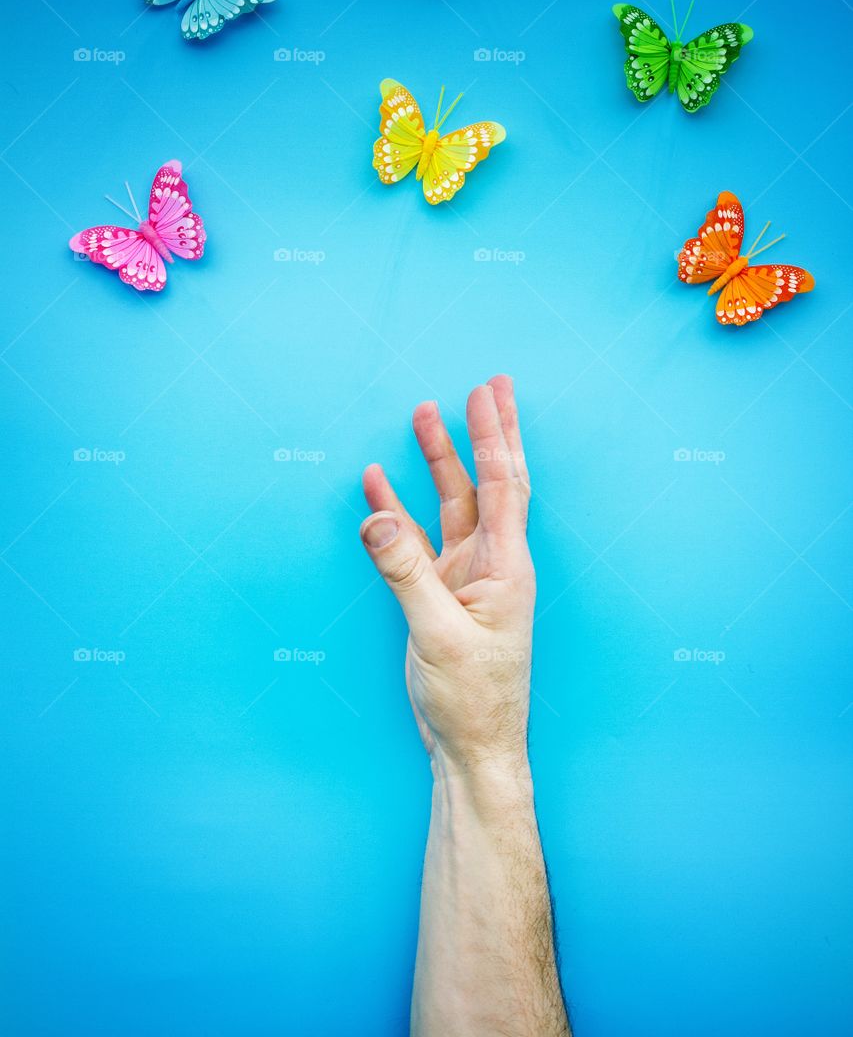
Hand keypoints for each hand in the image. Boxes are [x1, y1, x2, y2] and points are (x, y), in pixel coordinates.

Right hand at [360, 376, 534, 778]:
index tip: (485, 392)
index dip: (493, 436)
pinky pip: (420, 539)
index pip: (502, 486)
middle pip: (490, 482)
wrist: (472, 748)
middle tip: (484, 386)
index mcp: (505, 566)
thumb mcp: (437, 634)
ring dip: (439, 462)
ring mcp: (465, 576)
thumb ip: (405, 574)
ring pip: (453, 504)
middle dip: (487, 433)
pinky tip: (378, 485)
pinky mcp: (441, 594)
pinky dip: (400, 509)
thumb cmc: (472, 698)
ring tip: (422, 416)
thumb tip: (375, 517)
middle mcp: (491, 562)